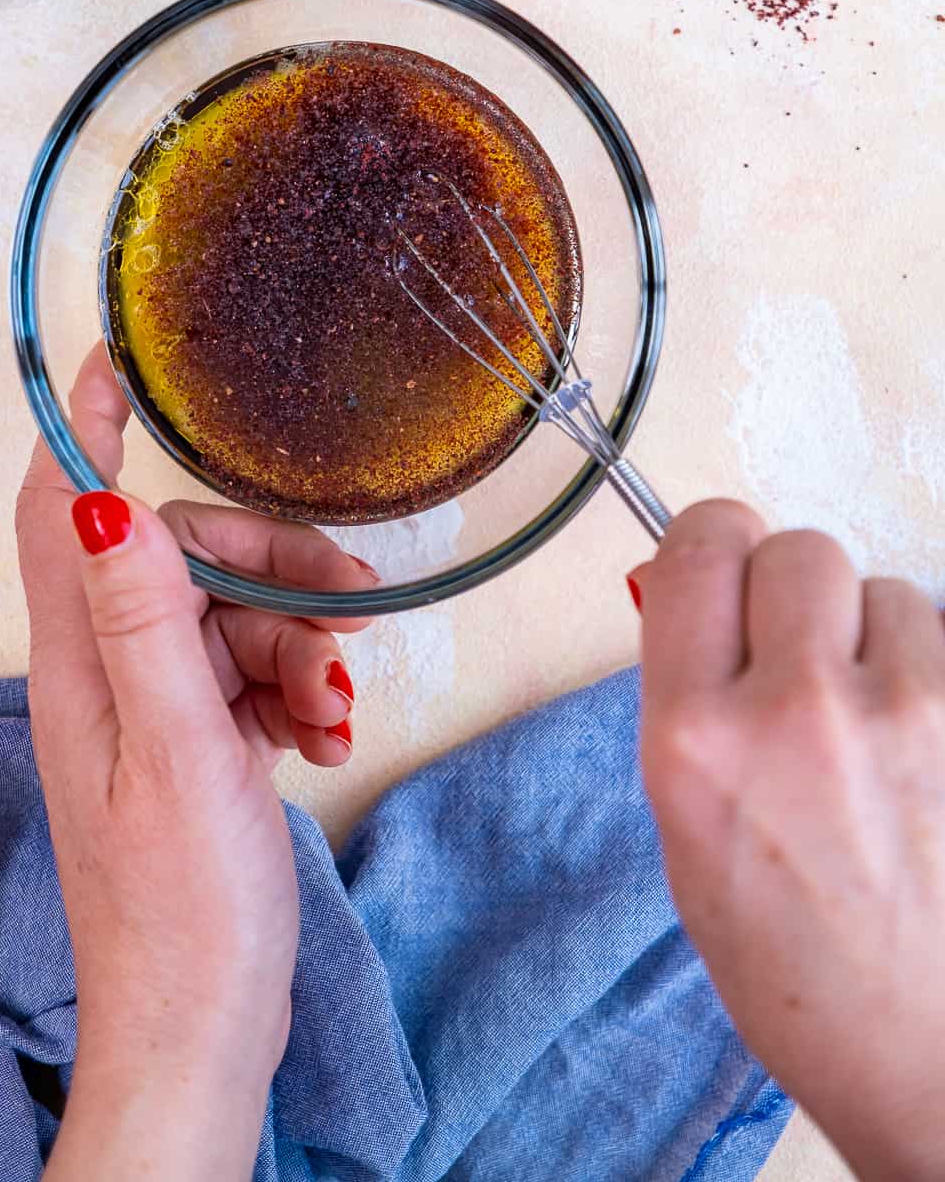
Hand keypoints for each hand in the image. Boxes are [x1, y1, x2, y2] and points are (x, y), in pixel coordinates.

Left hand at [16, 346, 371, 1180]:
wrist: (206, 1032)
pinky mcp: (198, 742)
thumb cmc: (184, 907)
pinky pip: (254, 675)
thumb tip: (106, 503)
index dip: (82, 434)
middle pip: (183, 560)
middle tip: (346, 624)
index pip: (60, 515)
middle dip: (270, 573)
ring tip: (339, 717)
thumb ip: (148, 623)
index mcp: (80, 663)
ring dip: (302, 649)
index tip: (122, 369)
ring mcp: (155, 709)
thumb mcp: (176, 750)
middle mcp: (109, 672)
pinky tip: (329, 739)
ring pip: (234, 617)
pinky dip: (300, 692)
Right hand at [636, 501, 944, 1181]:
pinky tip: (919, 751)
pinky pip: (944, 642)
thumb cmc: (799, 975)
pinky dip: (929, 675)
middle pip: (797, 550)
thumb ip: (689, 703)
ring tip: (870, 725)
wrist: (925, 1062)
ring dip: (871, 636)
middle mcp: (796, 711)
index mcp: (697, 740)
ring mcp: (904, 714)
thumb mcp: (689, 838)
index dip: (712, 546)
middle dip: (791, 590)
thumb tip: (695, 598)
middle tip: (795, 652)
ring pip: (883, 589)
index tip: (720, 568)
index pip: (701, 546)